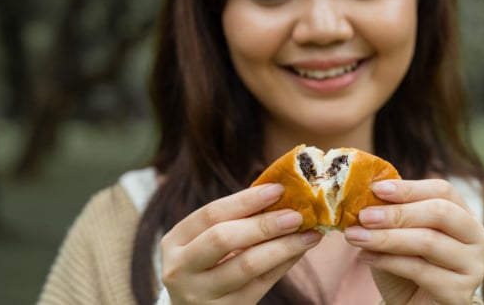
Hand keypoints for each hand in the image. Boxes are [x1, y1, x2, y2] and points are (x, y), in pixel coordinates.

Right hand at [160, 183, 322, 304]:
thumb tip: (281, 195)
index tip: (278, 189)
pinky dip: (284, 264)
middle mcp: (180, 269)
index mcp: (174, 242)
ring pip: (247, 265)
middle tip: (296, 215)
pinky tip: (300, 251)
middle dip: (264, 224)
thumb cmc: (206, 264)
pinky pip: (261, 285)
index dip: (246, 200)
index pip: (210, 214)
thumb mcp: (205, 241)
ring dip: (283, 246)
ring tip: (309, 234)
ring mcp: (200, 294)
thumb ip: (234, 220)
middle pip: (223, 239)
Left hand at [344, 179, 483, 304]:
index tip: (376, 189)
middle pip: (440, 212)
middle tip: (364, 216)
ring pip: (428, 242)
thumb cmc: (406, 265)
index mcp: (465, 215)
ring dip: (386, 237)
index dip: (409, 188)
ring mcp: (474, 267)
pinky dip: (388, 261)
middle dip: (397, 213)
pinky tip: (365, 257)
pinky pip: (420, 270)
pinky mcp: (461, 293)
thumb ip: (391, 212)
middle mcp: (478, 238)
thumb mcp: (398, 232)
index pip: (443, 191)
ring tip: (355, 236)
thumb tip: (367, 193)